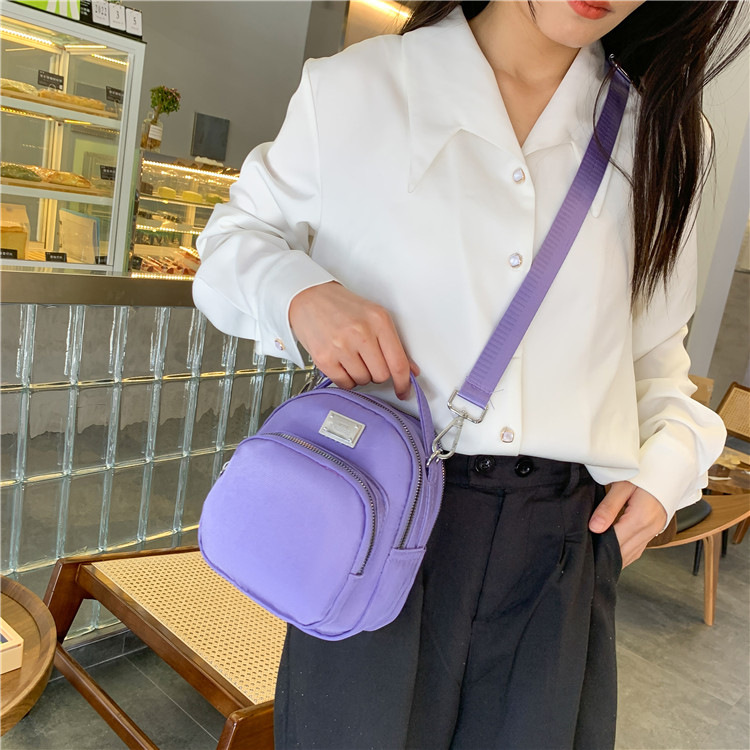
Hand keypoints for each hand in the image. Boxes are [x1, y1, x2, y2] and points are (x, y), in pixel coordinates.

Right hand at [289, 281, 418, 399]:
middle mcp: (361, 332)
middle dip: (377, 373)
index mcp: (378, 320)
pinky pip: (344, 383)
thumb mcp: (374, 317)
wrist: (309, 298)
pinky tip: (342, 363)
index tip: (403, 390)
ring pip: (363, 380)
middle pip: (381, 375)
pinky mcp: (324, 358)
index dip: (403, 382)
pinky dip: (346, 378)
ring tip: (352, 357)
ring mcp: (341, 346)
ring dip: (360, 375)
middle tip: (368, 361)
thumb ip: (393, 344)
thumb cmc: (342, 307)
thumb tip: (410, 371)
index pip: (398, 362)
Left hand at [588, 481, 667, 567]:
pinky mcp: (654, 530)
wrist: (668, 469)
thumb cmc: (645, 474)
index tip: (585, 545)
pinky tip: (614, 551)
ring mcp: (654, 531)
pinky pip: (638, 549)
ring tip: (598, 554)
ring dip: (615, 556)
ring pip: (631, 554)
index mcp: (640, 519)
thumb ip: (608, 508)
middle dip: (605, 554)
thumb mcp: (622, 486)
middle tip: (588, 553)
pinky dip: (625, 552)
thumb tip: (594, 527)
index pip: (615, 543)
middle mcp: (649, 529)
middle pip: (623, 553)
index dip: (599, 546)